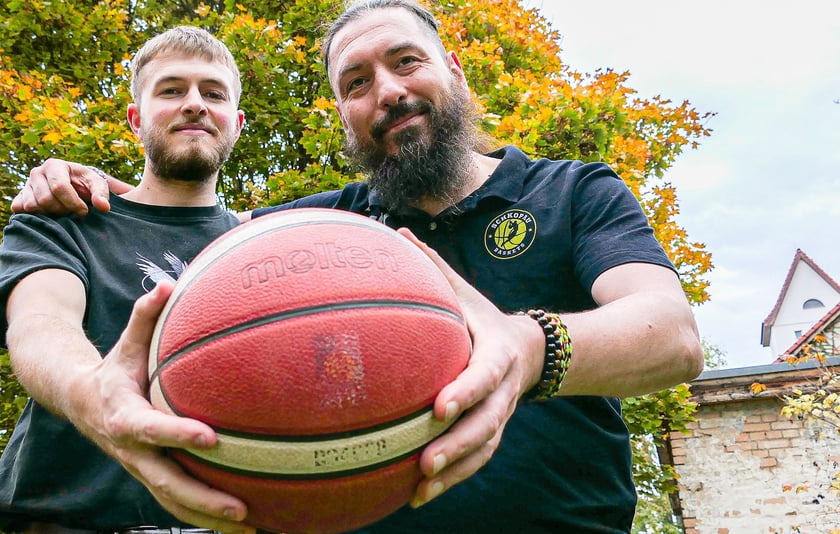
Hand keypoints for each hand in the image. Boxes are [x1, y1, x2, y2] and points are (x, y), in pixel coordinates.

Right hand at [13, 159, 131, 215]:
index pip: (59, 187)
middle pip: (45, 199)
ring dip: (49, 214)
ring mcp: (26, 185)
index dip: (73, 203)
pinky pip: (20, 209)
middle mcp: (36, 173)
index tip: (84, 211)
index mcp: (54, 165)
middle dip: (61, 210)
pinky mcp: (19, 197)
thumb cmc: (84, 183)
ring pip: (32, 206)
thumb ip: (101, 193)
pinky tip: (47, 213)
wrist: (71, 184)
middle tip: (71, 211)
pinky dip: (34, 215)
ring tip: (61, 211)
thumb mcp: (97, 184)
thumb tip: (103, 207)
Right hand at [69, 283, 255, 533]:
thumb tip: (167, 283)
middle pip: (166, 483)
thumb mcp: (126, 342)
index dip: (177, 435)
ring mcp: (141, 468)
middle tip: (242, 507)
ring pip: (173, 502)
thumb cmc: (116, 367)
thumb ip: (145, 315)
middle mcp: (132, 450)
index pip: (152, 429)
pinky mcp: (152, 477)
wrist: (81, 401)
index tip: (211, 438)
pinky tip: (243, 523)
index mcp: (124, 416)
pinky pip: (178, 503)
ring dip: (209, 519)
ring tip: (252, 530)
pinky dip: (206, 517)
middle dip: (203, 498)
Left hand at [396, 228, 543, 508]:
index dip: (465, 391)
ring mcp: (500, 416)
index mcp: (496, 355)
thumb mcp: (466, 293)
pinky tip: (418, 499)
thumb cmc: (482, 319)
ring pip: (481, 450)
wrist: (528, 350)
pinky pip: (476, 462)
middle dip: (456, 446)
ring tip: (419, 491)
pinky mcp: (492, 434)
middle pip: (485, 425)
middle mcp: (502, 392)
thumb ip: (435, 268)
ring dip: (453, 472)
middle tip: (424, 463)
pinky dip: (452, 481)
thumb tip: (399, 231)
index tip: (440, 407)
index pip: (483, 376)